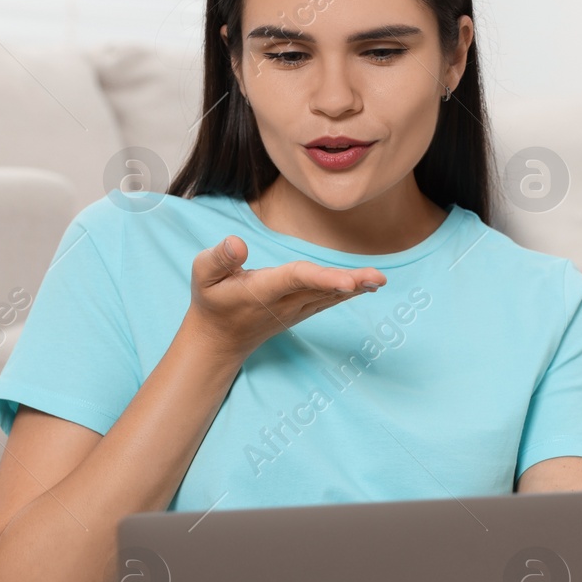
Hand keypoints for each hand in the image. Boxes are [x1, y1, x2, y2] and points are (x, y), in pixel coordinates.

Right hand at [184, 235, 384, 359]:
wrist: (219, 339)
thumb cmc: (210, 300)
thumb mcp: (202, 275)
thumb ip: (218, 258)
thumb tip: (237, 243)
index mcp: (261, 290)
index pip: (294, 280)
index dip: (321, 278)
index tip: (346, 280)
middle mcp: (283, 302)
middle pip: (320, 288)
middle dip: (349, 283)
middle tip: (378, 278)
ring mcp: (295, 309)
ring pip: (329, 296)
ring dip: (356, 287)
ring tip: (380, 279)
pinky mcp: (301, 311)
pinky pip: (328, 301)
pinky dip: (349, 292)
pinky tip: (369, 284)